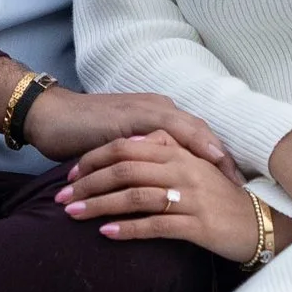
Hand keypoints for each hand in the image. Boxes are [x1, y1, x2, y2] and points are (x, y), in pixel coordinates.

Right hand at [0, 58, 233, 171]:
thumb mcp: (123, 146)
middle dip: (222, 157)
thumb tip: (164, 181)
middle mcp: (156, 107)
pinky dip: (179, 147)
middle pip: (200, 131)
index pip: (197, 136)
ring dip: (208, 151)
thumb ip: (145, 156)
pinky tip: (191, 164)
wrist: (49, 117)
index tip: (238, 182)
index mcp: (158, 113)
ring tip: (227, 175)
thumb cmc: (83, 134)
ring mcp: (142, 109)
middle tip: (242, 184)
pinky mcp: (128, 117)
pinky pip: (161, 131)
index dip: (218, 157)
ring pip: (187, 129)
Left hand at [57, 130, 270, 265]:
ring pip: (134, 196)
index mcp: (181, 151)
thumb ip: (166, 152)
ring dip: (98, 205)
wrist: (260, 223)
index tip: (73, 174)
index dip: (96, 158)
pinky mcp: (196, 224)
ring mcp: (191, 196)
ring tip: (72, 215)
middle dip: (88, 183)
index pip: (128, 147)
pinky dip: (126, 228)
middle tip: (61, 197)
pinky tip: (105, 233)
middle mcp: (184, 169)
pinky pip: (154, 224)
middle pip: (124, 169)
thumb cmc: (221, 198)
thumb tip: (131, 146)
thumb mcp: (195, 167)